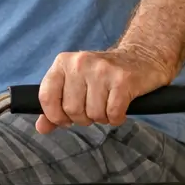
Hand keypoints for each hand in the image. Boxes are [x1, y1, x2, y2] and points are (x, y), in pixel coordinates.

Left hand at [36, 47, 172, 133]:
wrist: (142, 57)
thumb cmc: (104, 75)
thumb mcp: (75, 83)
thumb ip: (55, 105)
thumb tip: (41, 127)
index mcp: (64, 62)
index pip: (47, 96)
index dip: (55, 115)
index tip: (65, 119)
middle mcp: (80, 63)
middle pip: (71, 110)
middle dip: (83, 118)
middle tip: (93, 108)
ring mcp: (102, 70)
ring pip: (93, 114)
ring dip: (102, 117)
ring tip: (107, 105)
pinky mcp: (123, 80)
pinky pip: (113, 114)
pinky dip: (116, 118)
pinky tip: (120, 107)